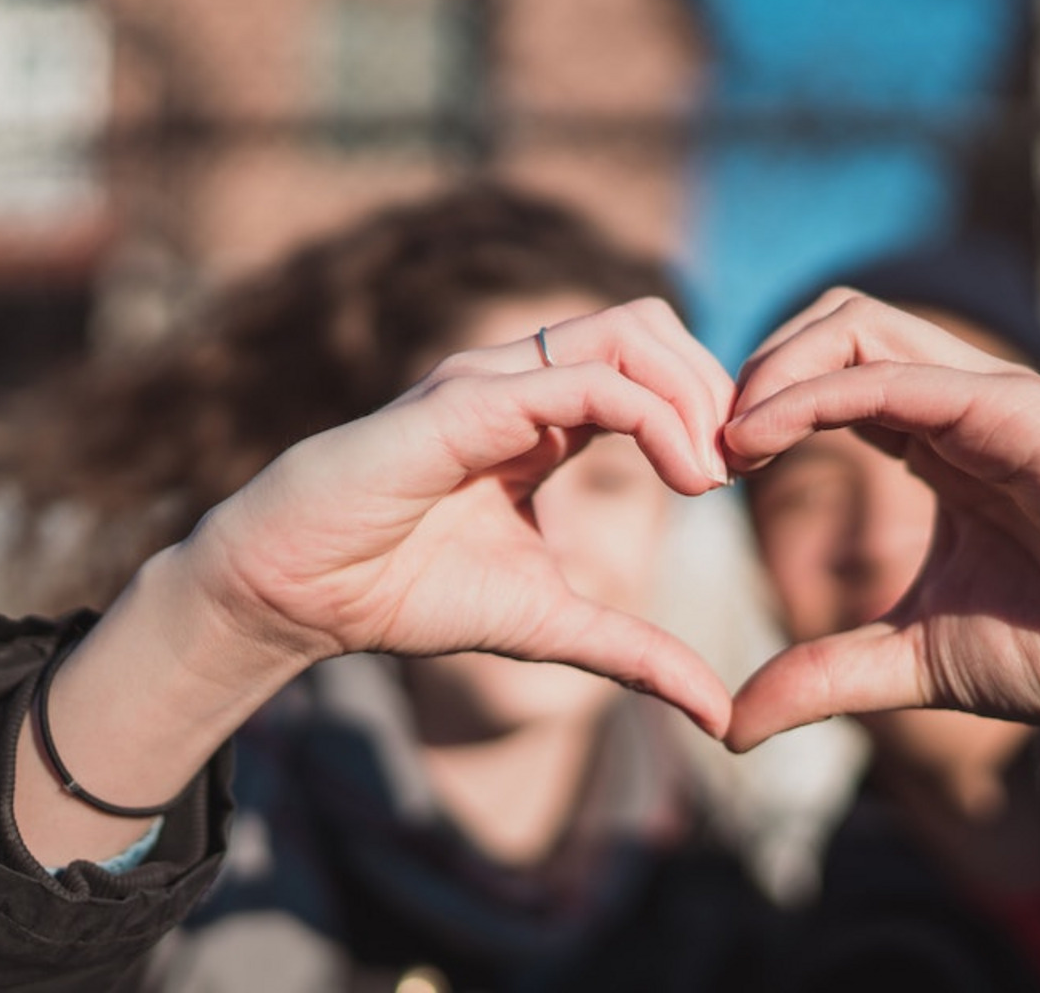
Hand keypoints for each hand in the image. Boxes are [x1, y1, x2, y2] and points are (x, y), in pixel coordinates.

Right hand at [178, 298, 735, 734]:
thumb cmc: (404, 593)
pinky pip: (582, 380)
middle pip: (651, 325)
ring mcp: (492, 381)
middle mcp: (522, 380)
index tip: (743, 479)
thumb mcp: (550, 626)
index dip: (711, 408)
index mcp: (544, 416)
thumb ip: (635, 653)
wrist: (296, 595)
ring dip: (692, 393)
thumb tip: (720, 715)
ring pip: (627, 331)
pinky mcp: (465, 402)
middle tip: (742, 466)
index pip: (652, 365)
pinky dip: (653, 417)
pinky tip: (684, 477)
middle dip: (715, 387)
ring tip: (712, 472)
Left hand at [721, 293, 1039, 750]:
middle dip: (750, 368)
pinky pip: (899, 375)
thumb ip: (828, 675)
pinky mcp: (1022, 414)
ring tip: (723, 442)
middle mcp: (959, 406)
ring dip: (771, 367)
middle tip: (700, 450)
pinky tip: (762, 439)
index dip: (752, 409)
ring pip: (857, 324)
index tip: (698, 475)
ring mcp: (991, 401)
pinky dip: (817, 391)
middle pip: (831, 323)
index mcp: (937, 445)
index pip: (824, 377)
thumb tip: (731, 723)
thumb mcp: (921, 661)